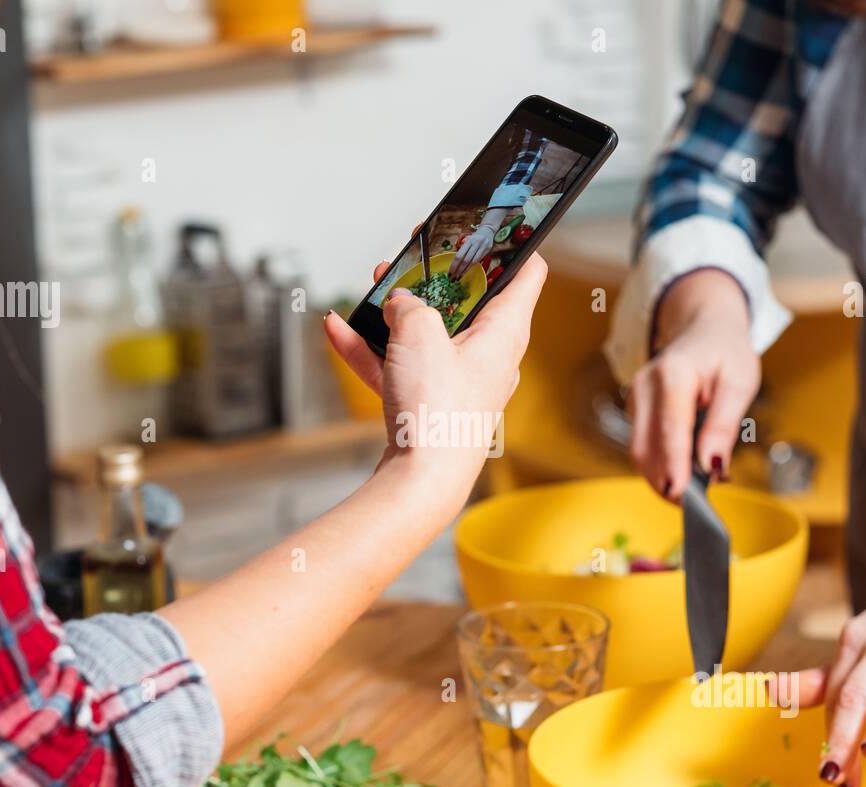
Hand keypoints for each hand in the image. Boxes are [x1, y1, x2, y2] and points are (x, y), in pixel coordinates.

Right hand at [324, 253, 544, 495]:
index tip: (489, 225)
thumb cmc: (437, 413)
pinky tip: (338, 330)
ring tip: (371, 288)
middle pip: (469, 302)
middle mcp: (489, 357)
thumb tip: (399, 304)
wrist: (420, 482)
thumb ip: (409, 304)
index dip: (510, 243)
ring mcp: (459, 382)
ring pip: (429, 333)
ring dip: (397, 311)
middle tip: (412, 256)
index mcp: (505, 332)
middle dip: (436, 277)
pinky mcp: (431, 405)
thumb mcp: (419, 333)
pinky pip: (401, 366)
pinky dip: (372, 349)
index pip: (527, 273)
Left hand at [449, 208, 506, 279]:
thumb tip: (455, 262)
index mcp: (468, 241)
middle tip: (453, 278)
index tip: (450, 272)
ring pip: (472, 262)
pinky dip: (470, 267)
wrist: (488, 231)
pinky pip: (477, 261)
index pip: (460, 255)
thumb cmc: (475, 237)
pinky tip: (465, 272)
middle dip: (458, 270)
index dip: (454, 265)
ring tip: (458, 277)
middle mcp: (475, 244)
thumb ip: (463, 249)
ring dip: (464, 271)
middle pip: (465, 260)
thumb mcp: (467, 240)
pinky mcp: (486, 252)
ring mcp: (482, 248)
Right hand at [626, 269, 757, 498]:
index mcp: (673, 374)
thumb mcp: (740, 383)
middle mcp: (644, 387)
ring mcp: (634, 400)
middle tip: (695, 504)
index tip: (680, 495)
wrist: (703, 328)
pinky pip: (643, 447)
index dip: (674, 465)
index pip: (670, 429)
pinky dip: (662, 466)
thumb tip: (712, 467)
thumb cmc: (725, 352)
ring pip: (640, 453)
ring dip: (664, 477)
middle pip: (645, 448)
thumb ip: (724, 426)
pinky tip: (684, 472)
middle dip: (667, 481)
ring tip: (696, 489)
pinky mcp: (634, 412)